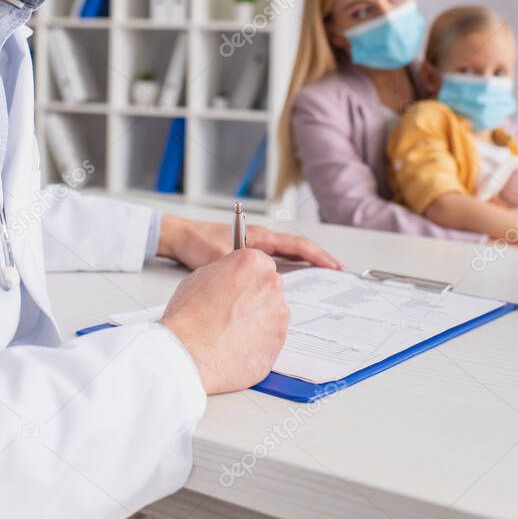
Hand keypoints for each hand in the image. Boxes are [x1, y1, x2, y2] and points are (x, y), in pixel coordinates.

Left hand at [158, 214, 342, 270]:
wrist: (181, 237)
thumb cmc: (198, 243)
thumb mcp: (223, 258)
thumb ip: (242, 267)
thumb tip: (260, 281)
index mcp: (260, 237)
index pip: (296, 245)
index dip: (317, 256)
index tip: (333, 266)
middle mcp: (261, 239)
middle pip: (297, 249)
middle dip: (318, 260)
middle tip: (337, 272)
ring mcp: (255, 246)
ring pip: (287, 255)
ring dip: (304, 264)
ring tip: (321, 278)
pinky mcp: (247, 255)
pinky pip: (275, 261)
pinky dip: (288, 268)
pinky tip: (291, 282)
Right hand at [162, 248, 289, 393]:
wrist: (190, 353)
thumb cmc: (189, 318)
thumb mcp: (199, 277)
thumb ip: (225, 274)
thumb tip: (229, 279)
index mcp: (252, 263)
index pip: (260, 264)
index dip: (247, 277)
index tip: (241, 286)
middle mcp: (271, 284)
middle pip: (269, 288)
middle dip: (255, 298)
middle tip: (234, 311)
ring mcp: (278, 314)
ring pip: (272, 313)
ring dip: (259, 320)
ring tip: (232, 331)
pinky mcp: (279, 340)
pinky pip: (272, 338)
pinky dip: (259, 341)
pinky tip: (238, 345)